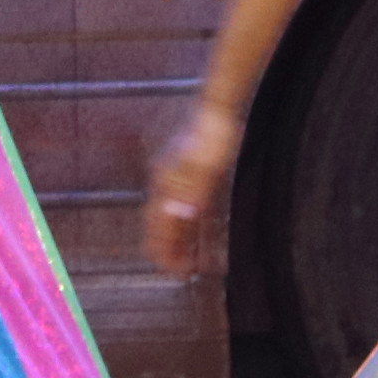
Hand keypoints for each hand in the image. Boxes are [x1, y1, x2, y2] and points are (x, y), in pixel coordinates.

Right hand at [141, 103, 243, 278]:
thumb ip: (189, 191)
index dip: (163, 249)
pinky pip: (194, 205)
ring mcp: (180, 176)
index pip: (158, 224)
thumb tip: (175, 215)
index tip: (171, 272)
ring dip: (186, 240)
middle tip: (182, 273)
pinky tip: (208, 231)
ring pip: (179, 216)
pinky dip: (199, 223)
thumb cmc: (211, 132)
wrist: (219, 104)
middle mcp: (168, 181)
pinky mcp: (195, 172)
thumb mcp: (202, 165)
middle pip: (165, 223)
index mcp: (166, 181)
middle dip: (172, 249)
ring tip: (196, 260)